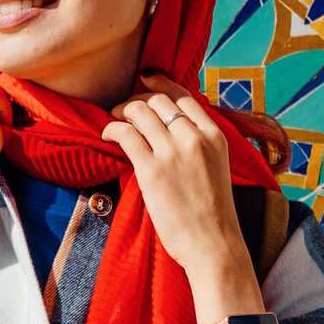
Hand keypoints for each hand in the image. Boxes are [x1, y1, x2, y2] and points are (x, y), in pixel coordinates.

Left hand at [101, 68, 243, 282]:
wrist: (214, 244)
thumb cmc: (213, 213)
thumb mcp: (216, 167)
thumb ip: (199, 144)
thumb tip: (172, 129)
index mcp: (214, 135)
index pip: (183, 96)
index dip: (161, 84)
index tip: (145, 80)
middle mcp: (194, 137)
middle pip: (158, 100)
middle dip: (138, 101)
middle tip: (125, 111)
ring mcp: (173, 151)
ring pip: (140, 111)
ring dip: (122, 111)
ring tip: (114, 121)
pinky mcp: (151, 169)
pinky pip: (124, 134)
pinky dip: (111, 129)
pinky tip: (107, 135)